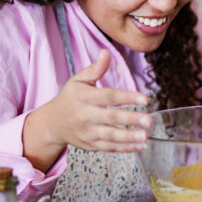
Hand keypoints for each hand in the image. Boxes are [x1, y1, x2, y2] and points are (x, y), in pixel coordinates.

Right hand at [24, 50, 152, 167]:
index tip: (145, 99)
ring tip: (145, 136)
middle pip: (111, 117)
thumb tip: (106, 53)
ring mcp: (88, 132)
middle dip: (131, 119)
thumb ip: (94, 68)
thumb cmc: (69, 99)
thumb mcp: (78, 80)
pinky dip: (125, 148)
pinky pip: (109, 148)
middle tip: (149, 120)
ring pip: (110, 136)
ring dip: (129, 137)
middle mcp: (86, 115)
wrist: (52, 123)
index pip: (109, 96)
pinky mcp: (90, 145)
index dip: (128, 97)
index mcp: (85, 97)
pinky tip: (139, 146)